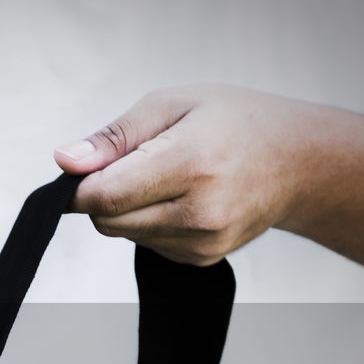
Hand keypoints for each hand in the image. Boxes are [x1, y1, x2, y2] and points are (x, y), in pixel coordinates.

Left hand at [54, 85, 324, 264]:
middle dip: (103, 194)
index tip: (81, 168)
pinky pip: (147, 244)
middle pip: (107, 220)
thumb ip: (113, 137)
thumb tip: (65, 162)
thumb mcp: (171, 104)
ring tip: (167, 175)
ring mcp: (203, 242)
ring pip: (124, 234)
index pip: (103, 196)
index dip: (78, 186)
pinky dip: (149, 222)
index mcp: (190, 164)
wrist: (298, 161)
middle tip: (133, 162)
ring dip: (128, 207)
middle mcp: (199, 213)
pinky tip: (181, 196)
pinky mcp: (202, 259)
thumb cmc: (236, 122)